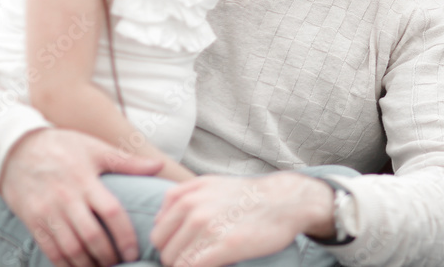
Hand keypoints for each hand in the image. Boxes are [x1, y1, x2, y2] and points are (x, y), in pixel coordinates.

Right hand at [0, 128, 162, 266]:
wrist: (15, 149)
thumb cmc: (62, 146)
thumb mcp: (95, 148)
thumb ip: (126, 161)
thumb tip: (158, 166)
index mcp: (86, 179)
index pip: (111, 212)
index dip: (125, 235)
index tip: (134, 252)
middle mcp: (66, 198)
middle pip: (91, 235)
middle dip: (108, 255)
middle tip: (120, 264)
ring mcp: (47, 211)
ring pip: (70, 247)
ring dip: (87, 264)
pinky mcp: (31, 220)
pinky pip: (49, 249)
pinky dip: (64, 264)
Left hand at [150, 172, 334, 266]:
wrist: (286, 202)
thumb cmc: (249, 197)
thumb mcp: (212, 184)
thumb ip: (183, 197)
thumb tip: (158, 220)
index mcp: (188, 193)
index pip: (158, 230)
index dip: (169, 244)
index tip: (185, 249)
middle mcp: (194, 206)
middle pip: (162, 247)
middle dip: (176, 257)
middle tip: (197, 258)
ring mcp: (207, 226)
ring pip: (174, 261)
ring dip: (188, 265)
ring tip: (208, 260)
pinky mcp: (223, 246)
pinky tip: (215, 264)